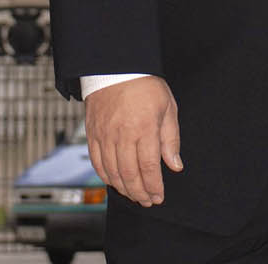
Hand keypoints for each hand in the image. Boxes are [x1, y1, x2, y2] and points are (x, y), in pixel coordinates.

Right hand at [85, 76, 182, 205]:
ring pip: (112, 173)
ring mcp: (105, 135)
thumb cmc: (145, 85)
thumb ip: (171, 138)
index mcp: (144, 127)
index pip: (149, 167)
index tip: (159, 196)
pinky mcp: (92, 134)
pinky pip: (97, 163)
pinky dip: (106, 177)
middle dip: (140, 193)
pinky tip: (115, 182)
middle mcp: (123, 134)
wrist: (116, 67)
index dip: (154, 186)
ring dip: (124, 189)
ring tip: (134, 195)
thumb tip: (175, 165)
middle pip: (130, 175)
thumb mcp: (167, 107)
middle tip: (148, 201)